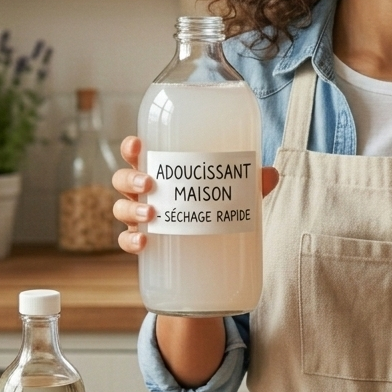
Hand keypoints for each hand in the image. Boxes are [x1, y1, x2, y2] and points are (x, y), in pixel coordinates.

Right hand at [112, 135, 278, 253]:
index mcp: (160, 171)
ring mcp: (141, 217)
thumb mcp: (231, 192)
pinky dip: (131, 243)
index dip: (131, 147)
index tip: (138, 144)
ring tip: (150, 215)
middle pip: (122, 179)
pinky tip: (144, 244)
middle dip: (130, 179)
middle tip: (149, 183)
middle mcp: (144, 192)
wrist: (208, 247)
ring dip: (130, 210)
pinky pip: (127, 242)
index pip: (137, 153)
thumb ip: (251, 183)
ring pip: (121, 209)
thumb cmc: (211, 205)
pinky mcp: (145, 243)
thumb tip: (271, 173)